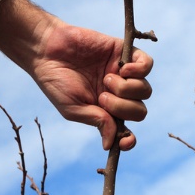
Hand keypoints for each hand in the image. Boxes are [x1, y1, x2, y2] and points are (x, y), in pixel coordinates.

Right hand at [0, 0, 151, 149]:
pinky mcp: (124, 53)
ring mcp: (122, 74)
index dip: (129, 139)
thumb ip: (97, 122)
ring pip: (145, 90)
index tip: (125, 141)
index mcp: (104, 112)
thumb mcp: (73, 108)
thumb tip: (112, 144)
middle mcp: (117, 95)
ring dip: (126, 89)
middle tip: (102, 97)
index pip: (125, 131)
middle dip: (123, 108)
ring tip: (106, 79)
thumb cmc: (56, 81)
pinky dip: (139, 70)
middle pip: (139, 111)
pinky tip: (122, 69)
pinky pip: (148, 65)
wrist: (47, 50)